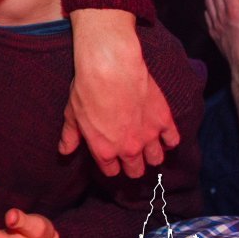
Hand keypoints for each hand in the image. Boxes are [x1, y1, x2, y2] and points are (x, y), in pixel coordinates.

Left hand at [63, 10, 179, 177]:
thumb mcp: (72, 113)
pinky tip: (162, 133)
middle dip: (132, 165)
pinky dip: (169, 139)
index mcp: (104, 150)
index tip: (112, 157)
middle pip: (136, 171)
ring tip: (147, 145)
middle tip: (130, 153)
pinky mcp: (163, 120)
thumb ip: (71, 136)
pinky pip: (173, 140)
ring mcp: (148, 135)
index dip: (111, 165)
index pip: (111, 171)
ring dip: (152, 155)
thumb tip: (64, 150)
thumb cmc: (88, 87)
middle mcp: (128, 148)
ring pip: (156, 160)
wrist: (111, 66)